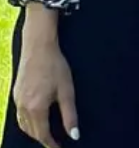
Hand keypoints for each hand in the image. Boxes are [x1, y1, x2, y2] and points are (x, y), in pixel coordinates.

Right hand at [13, 32, 79, 146]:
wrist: (38, 48)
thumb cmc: (56, 67)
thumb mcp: (67, 91)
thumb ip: (70, 115)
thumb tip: (74, 135)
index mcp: (36, 108)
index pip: (42, 134)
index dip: (51, 143)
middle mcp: (23, 107)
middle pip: (31, 131)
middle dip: (42, 139)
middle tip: (54, 142)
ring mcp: (16, 100)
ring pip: (23, 124)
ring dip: (33, 132)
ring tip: (45, 134)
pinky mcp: (15, 94)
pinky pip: (19, 115)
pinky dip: (27, 122)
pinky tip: (35, 118)